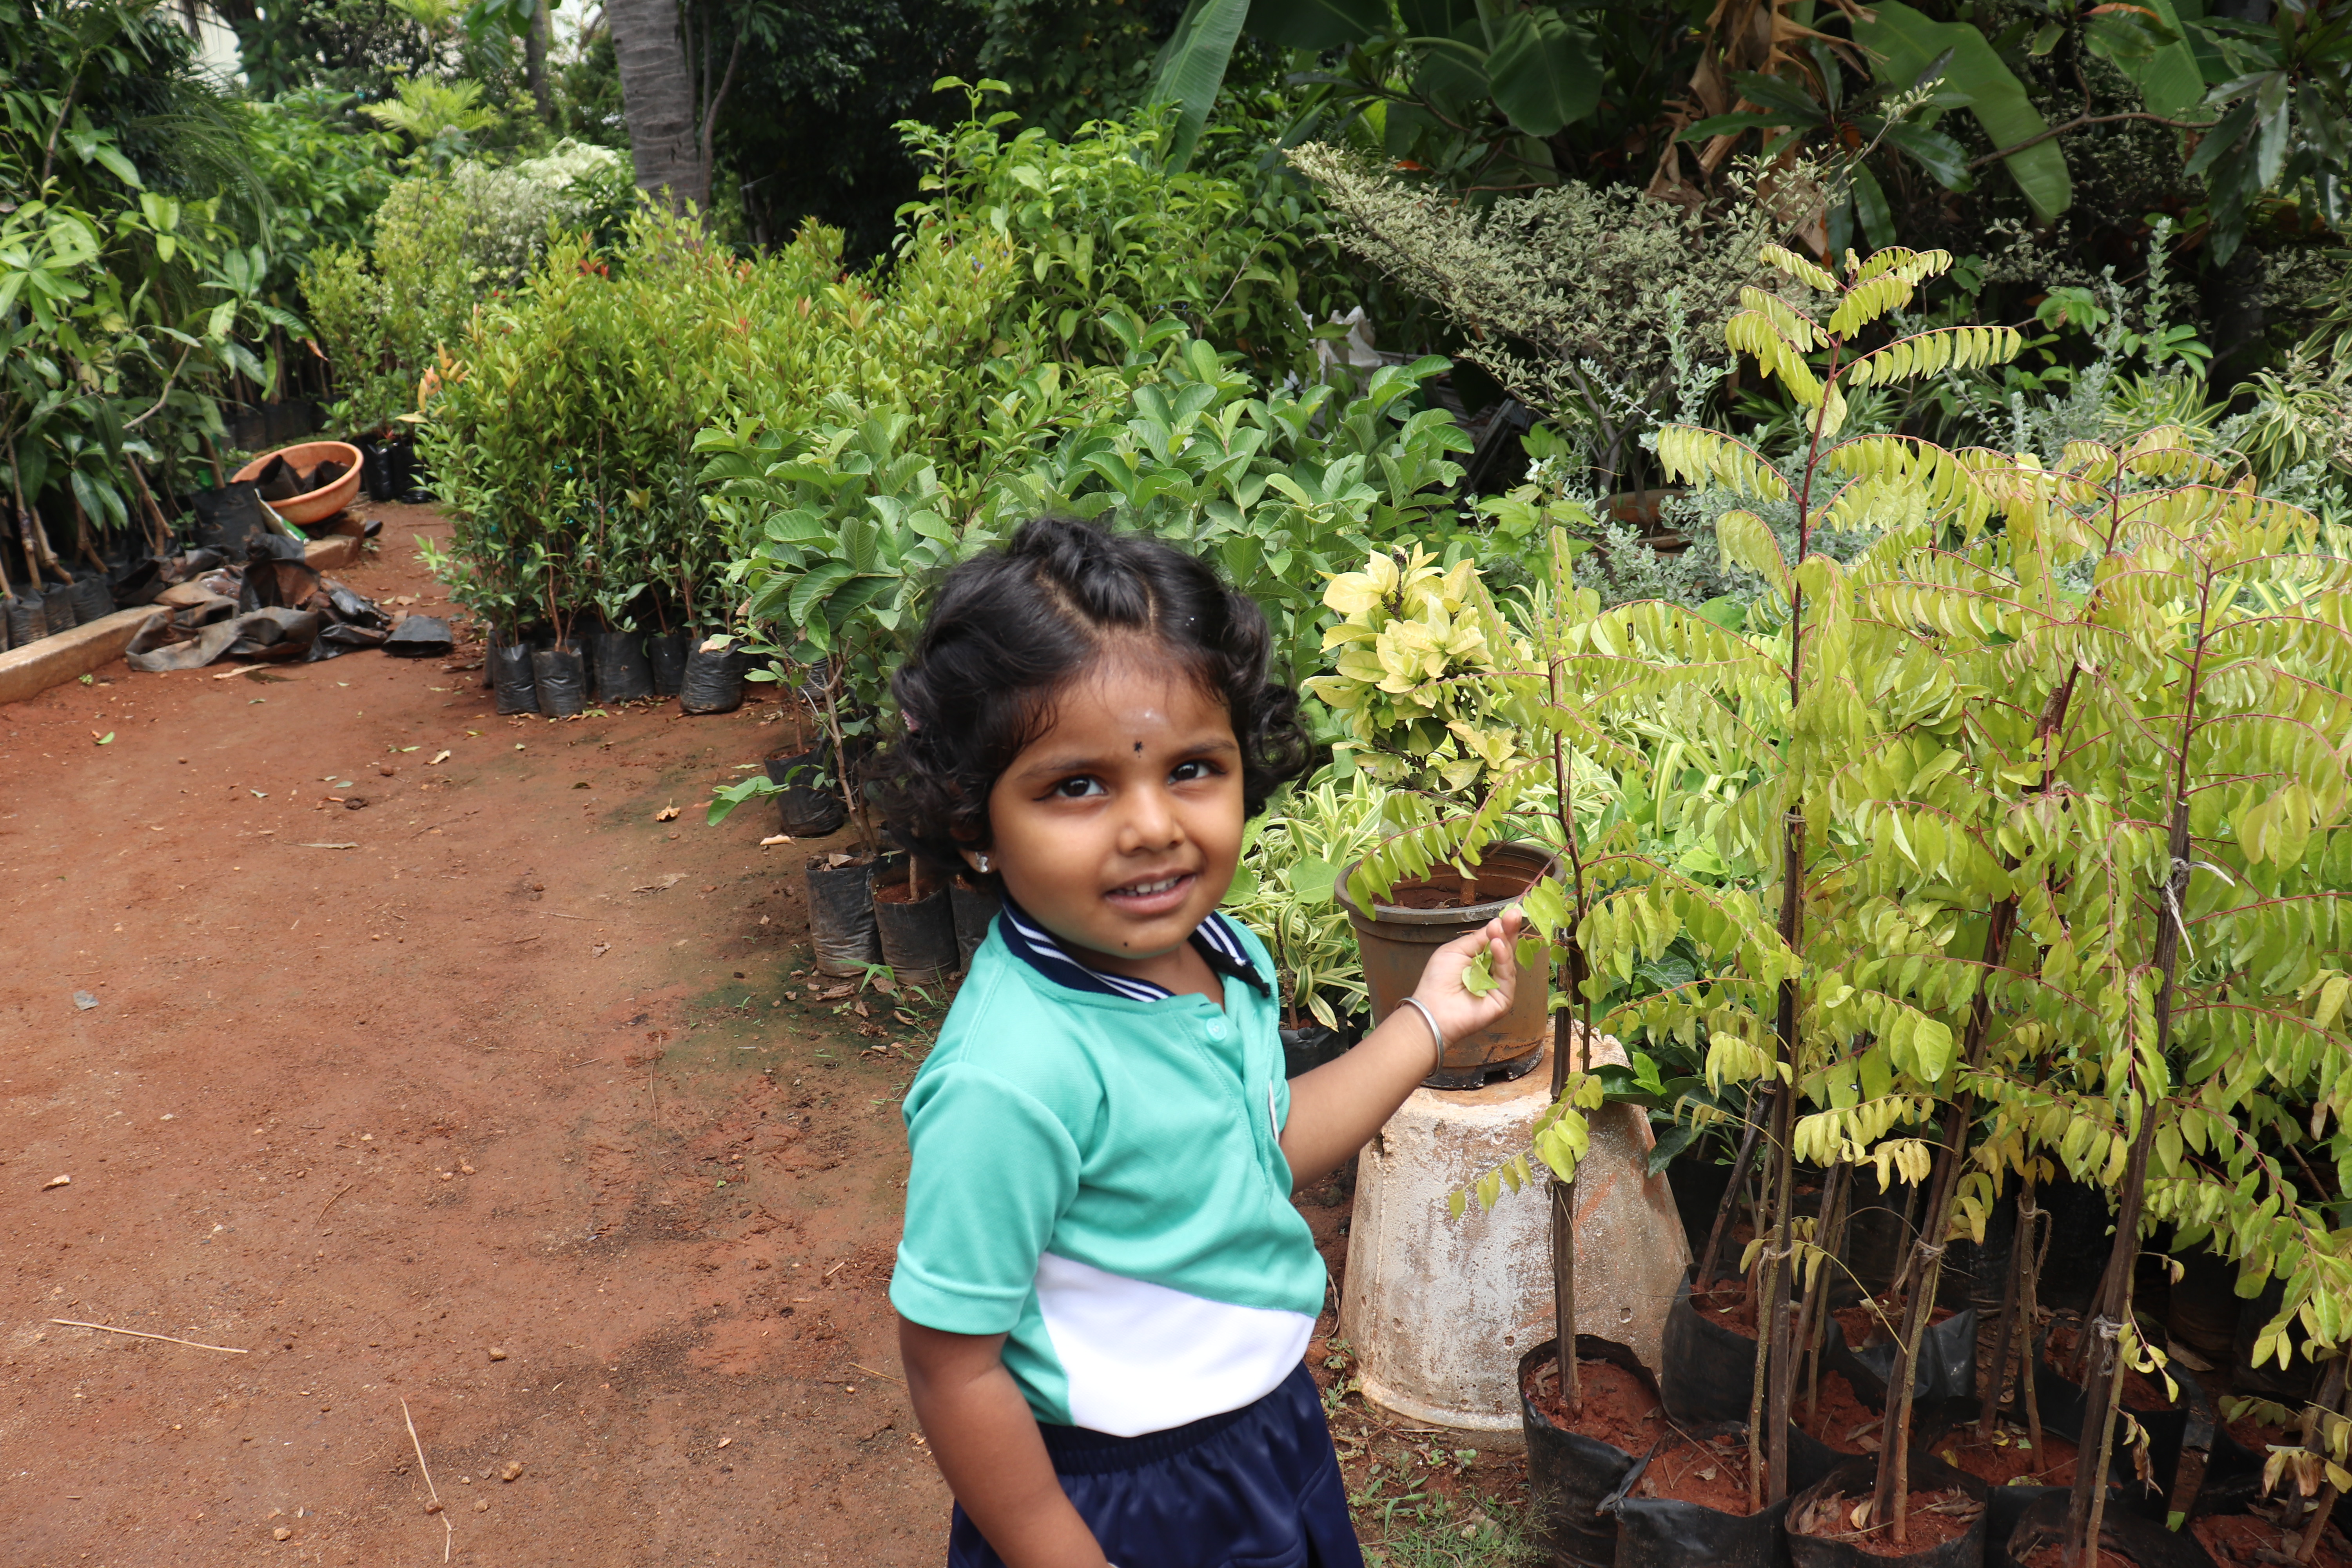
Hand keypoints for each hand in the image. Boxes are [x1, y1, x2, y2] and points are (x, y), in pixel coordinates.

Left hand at [1410, 906, 1524, 1046]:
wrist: (1433, 1008)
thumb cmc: (1438, 979)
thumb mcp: (1456, 950)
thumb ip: (1477, 938)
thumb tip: (1497, 923)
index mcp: (1479, 961)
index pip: (1496, 942)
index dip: (1503, 928)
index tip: (1510, 912)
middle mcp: (1491, 973)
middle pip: (1506, 950)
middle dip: (1509, 931)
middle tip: (1513, 915)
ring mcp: (1499, 987)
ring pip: (1508, 962)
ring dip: (1504, 944)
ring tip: (1499, 930)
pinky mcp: (1503, 1000)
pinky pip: (1507, 977)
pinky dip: (1503, 960)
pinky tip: (1497, 946)